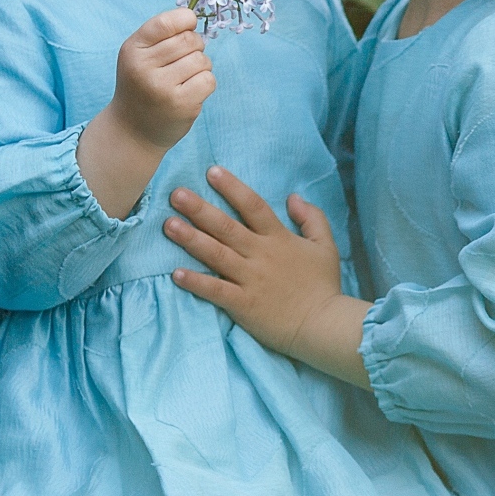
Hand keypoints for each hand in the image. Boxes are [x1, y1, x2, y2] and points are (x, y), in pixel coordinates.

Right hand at [75, 9, 210, 217]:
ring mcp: (162, 87)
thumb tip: (193, 18)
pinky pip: (208, 80)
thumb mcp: (139, 56)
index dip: (185, 20)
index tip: (188, 26)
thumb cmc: (141, 86)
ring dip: (201, 67)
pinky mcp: (181, 105)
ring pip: (202, 60)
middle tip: (184, 60)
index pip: (166, 22)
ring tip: (185, 78)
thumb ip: (161, 35)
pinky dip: (205, 83)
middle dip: (195, 46)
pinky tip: (191, 91)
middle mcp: (144, 67)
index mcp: (132, 50)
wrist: (132, 130)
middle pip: (189, 40)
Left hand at [167, 167, 371, 387]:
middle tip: (176, 194)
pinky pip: (215, 291)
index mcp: (279, 238)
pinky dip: (196, 282)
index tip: (211, 171)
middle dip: (200, 209)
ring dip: (191, 239)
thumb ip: (312, 218)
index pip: (253, 206)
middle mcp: (261, 254)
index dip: (232, 187)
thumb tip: (293, 196)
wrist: (324, 324)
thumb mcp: (326, 246)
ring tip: (168, 224)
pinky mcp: (243, 304)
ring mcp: (250, 279)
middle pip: (226, 227)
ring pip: (216, 254)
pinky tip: (176, 273)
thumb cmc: (323, 285)